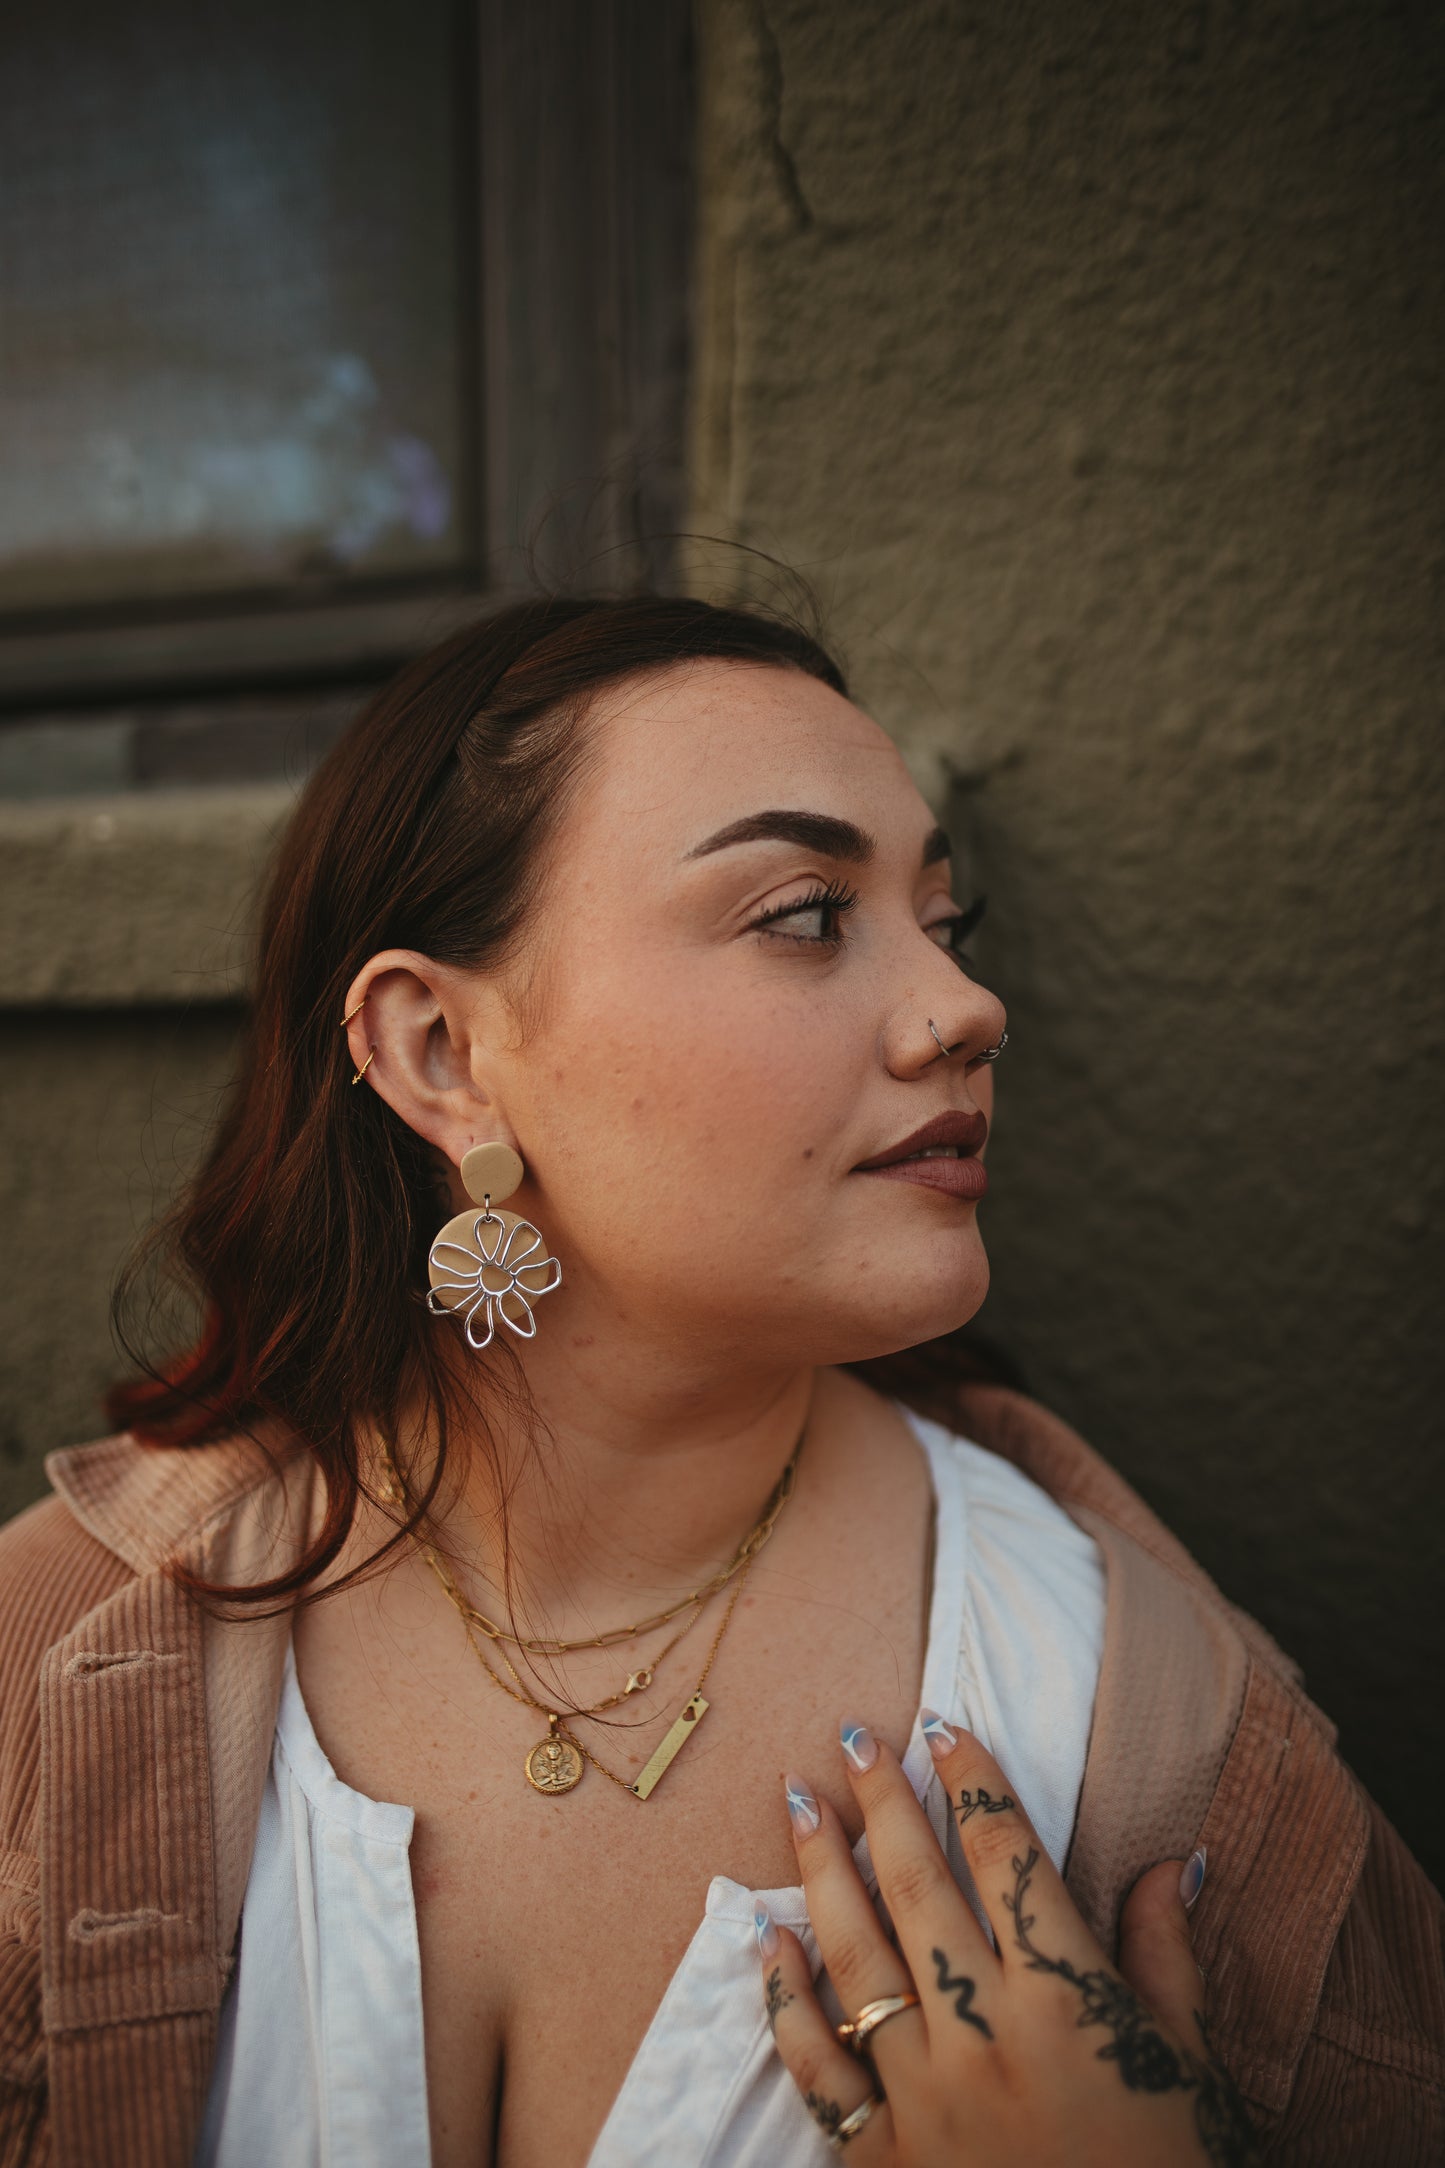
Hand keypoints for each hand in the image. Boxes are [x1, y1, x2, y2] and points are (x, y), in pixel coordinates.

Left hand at [757, 1714, 1255, 2163]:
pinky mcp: (884, 2161)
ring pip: (857, 1960)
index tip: (945, 1724)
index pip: (1010, 1860)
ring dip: (821, 1871)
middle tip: (853, 1733)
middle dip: (884, 1800)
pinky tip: (766, 1937)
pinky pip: (818, 2069)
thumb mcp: (1191, 2065)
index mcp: (1067, 2003)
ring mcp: (927, 2099)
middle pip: (919, 1888)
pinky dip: (785, 2000)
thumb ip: (1168, 1958)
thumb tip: (1174, 1860)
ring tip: (798, 1797)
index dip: (976, 1784)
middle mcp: (987, 2037)